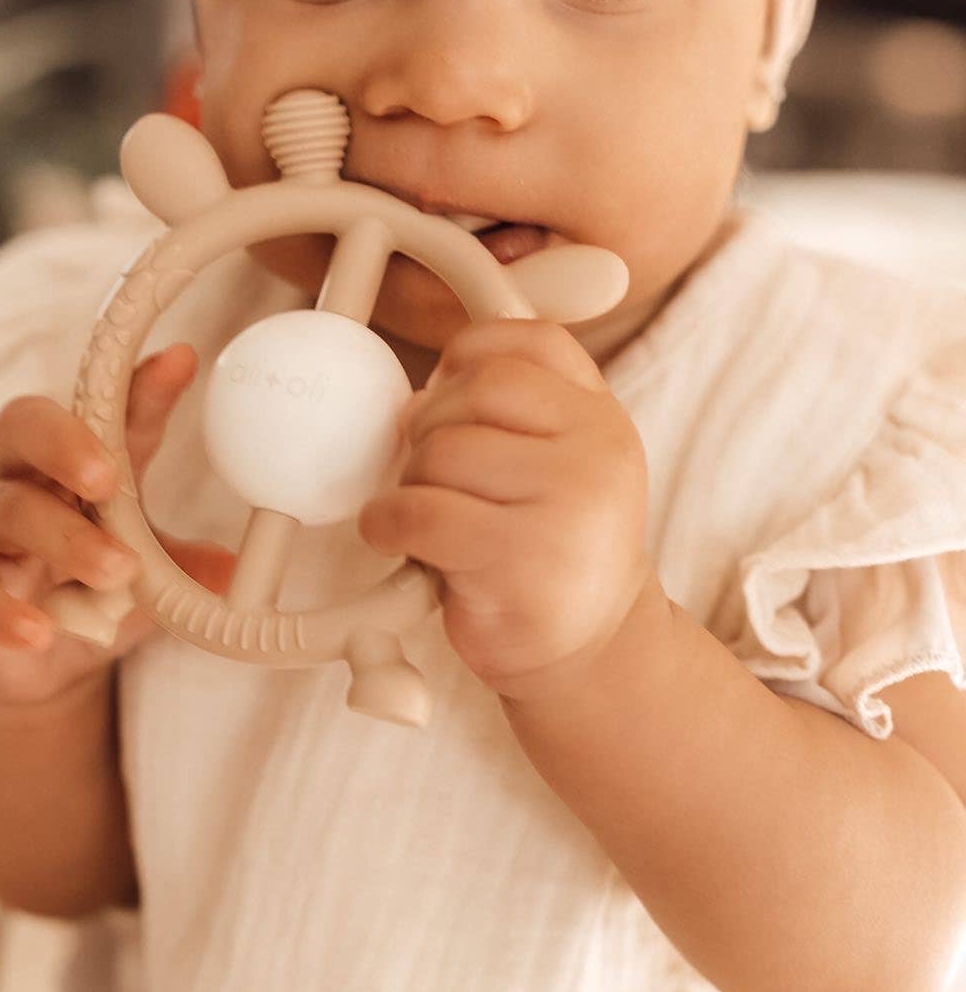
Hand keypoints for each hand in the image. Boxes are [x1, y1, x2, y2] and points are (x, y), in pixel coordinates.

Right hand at [0, 343, 233, 704]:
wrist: (24, 663)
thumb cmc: (82, 588)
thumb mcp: (139, 565)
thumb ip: (177, 561)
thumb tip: (234, 568)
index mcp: (70, 461)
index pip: (100, 410)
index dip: (136, 387)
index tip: (181, 363)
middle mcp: (21, 480)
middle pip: (24, 427)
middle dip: (66, 441)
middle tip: (110, 475)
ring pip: (9, 511)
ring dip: (67, 538)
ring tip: (119, 570)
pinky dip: (2, 613)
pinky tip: (39, 632)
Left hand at [357, 320, 656, 701]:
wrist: (593, 650)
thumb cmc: (553, 549)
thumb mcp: (561, 464)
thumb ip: (515, 412)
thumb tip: (415, 397)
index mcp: (604, 419)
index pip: (533, 342)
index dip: (470, 353)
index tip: (443, 388)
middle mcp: (598, 453)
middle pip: (476, 389)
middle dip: (430, 424)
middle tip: (427, 467)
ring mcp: (566, 508)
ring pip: (443, 450)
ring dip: (410, 480)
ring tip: (425, 513)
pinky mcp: (521, 563)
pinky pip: (420, 512)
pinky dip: (388, 521)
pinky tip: (395, 536)